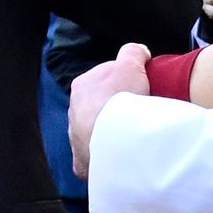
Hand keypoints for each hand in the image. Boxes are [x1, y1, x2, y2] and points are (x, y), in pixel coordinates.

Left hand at [69, 44, 151, 177]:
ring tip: (132, 133)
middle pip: (97, 105)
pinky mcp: (82, 160)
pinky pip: (92, 157)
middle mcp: (74, 109)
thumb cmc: (121, 95)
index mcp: (82, 84)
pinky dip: (104, 156)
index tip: (136, 87)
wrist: (116, 134)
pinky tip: (119, 155)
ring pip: (94, 131)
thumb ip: (133, 52)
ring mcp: (76, 136)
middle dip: (113, 108)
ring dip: (109, 132)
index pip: (102, 79)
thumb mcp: (131, 62)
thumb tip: (138, 52)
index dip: (121, 81)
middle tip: (137, 110)